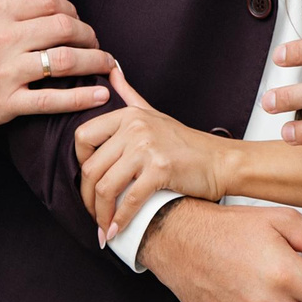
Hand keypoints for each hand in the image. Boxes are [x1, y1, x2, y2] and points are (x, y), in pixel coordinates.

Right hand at [0, 0, 114, 136]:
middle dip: (87, 31)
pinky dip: (80, 98)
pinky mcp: (5, 105)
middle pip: (63, 28)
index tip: (74, 16)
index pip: (46, 1)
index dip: (68, 7)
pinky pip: (51, 101)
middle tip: (94, 38)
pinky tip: (100, 94)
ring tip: (106, 62)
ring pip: (65, 62)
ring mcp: (6, 74)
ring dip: (94, 60)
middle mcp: (3, 41)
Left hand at [73, 67, 233, 244]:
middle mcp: (135, 128)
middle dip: (88, 198)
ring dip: (100, 214)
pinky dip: (120, 220)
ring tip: (104, 227)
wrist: (221, 162)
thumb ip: (128, 94)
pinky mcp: (160, 169)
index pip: (82, 137)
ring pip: (105, 186)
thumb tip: (111, 70)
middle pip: (91, 168)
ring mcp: (147, 147)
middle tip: (93, 215)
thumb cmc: (187, 143)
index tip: (87, 182)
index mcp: (128, 115)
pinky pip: (129, 200)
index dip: (79, 164)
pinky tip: (117, 231)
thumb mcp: (154, 114)